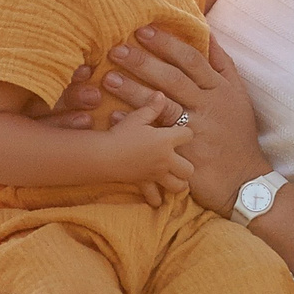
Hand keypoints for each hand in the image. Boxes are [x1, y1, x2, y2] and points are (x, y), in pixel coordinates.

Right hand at [31, 64, 185, 202]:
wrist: (104, 154)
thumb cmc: (120, 133)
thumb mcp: (137, 117)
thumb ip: (152, 107)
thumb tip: (161, 94)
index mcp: (167, 140)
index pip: (189, 136)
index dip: (185, 134)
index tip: (178, 133)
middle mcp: (166, 160)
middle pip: (189, 168)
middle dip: (187, 166)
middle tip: (178, 161)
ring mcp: (156, 174)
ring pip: (179, 186)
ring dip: (178, 183)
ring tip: (173, 179)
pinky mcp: (145, 183)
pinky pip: (156, 197)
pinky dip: (157, 199)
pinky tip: (157, 198)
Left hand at [102, 28, 266, 212]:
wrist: (244, 178)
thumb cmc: (238, 133)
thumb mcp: (239, 95)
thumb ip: (223, 64)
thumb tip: (208, 33)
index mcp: (219, 89)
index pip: (191, 60)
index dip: (167, 44)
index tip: (143, 31)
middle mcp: (208, 106)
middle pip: (173, 79)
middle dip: (144, 62)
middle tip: (117, 50)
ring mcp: (196, 130)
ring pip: (162, 105)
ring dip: (134, 91)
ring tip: (109, 78)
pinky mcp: (184, 153)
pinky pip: (155, 136)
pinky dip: (135, 125)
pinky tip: (113, 116)